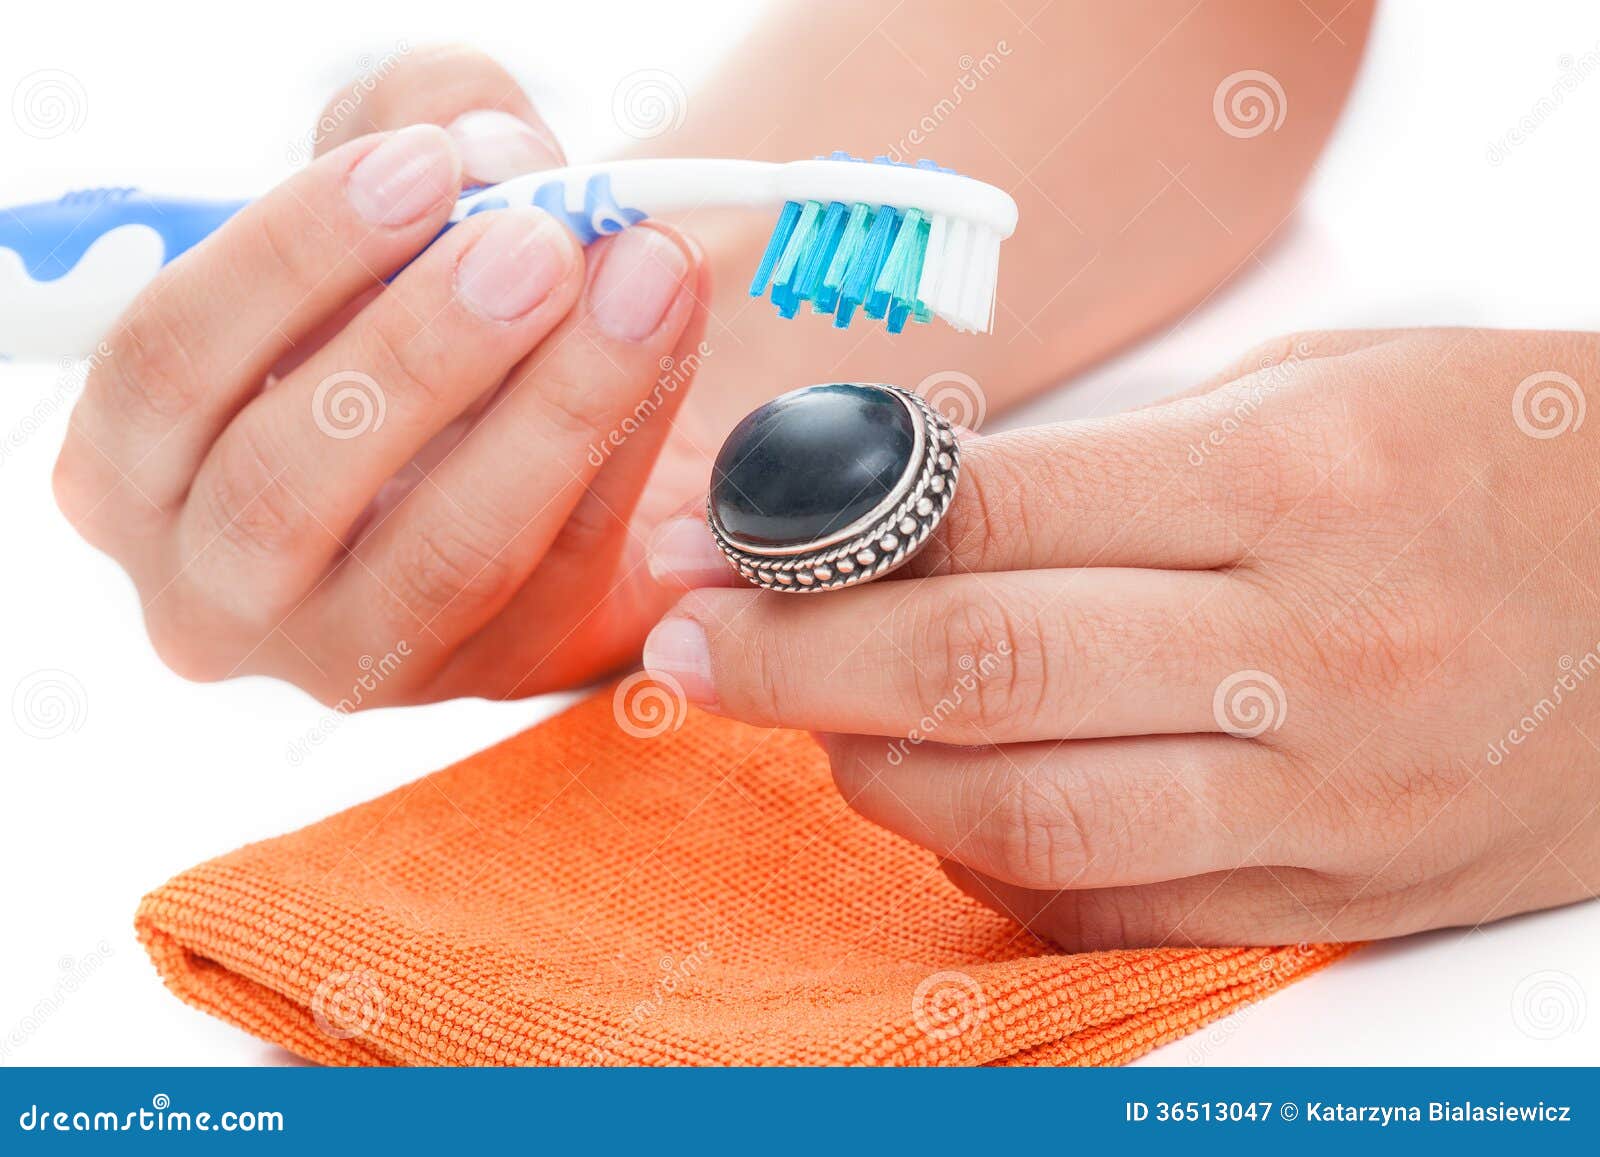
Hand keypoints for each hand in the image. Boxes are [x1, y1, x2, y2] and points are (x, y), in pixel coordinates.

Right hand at [53, 47, 708, 704]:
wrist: (512, 418)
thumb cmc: (408, 301)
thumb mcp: (382, 192)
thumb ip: (410, 126)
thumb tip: (491, 149)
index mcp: (134, 462)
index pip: (168, 366)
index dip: (294, 258)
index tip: (426, 169)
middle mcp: (215, 586)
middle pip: (289, 482)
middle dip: (425, 349)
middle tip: (541, 243)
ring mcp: (350, 653)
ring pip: (444, 550)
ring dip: (556, 405)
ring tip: (642, 277)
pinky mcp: (484, 674)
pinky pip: (564, 566)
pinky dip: (630, 444)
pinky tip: (673, 337)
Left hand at [644, 328, 1599, 947]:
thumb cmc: (1492, 461)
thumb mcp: (1314, 392)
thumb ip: (1104, 467)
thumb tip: (897, 517)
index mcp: (1294, 483)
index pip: (987, 515)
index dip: (812, 528)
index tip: (709, 539)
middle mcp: (1308, 651)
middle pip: (978, 672)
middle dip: (791, 663)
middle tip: (688, 649)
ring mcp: (1323, 799)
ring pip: (1022, 815)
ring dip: (872, 771)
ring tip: (812, 721)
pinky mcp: (1329, 898)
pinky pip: (1105, 903)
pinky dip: (987, 856)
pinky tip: (942, 798)